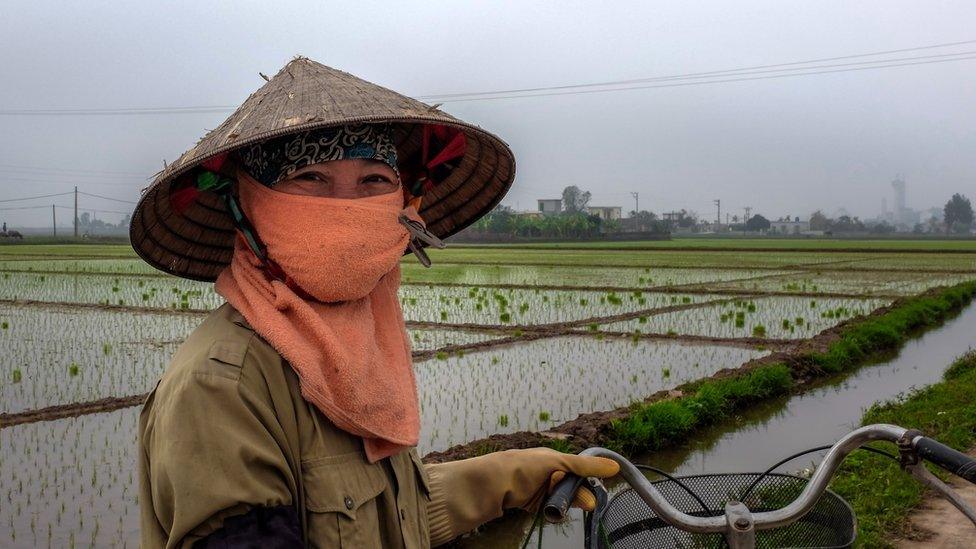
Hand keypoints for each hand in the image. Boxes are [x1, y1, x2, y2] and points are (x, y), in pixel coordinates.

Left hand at [480, 447, 619, 512]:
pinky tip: (550, 511)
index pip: (579, 470)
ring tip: (557, 503)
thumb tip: (614, 467)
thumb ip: (584, 467)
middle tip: (581, 503)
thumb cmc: (524, 466)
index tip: (594, 492)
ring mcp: (540, 487)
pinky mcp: (532, 502)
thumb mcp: (558, 463)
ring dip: (564, 503)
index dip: (587, 481)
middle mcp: (548, 471)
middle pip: (572, 487)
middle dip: (576, 495)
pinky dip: (552, 510)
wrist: (492, 484)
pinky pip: (550, 508)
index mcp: (554, 458)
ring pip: (562, 499)